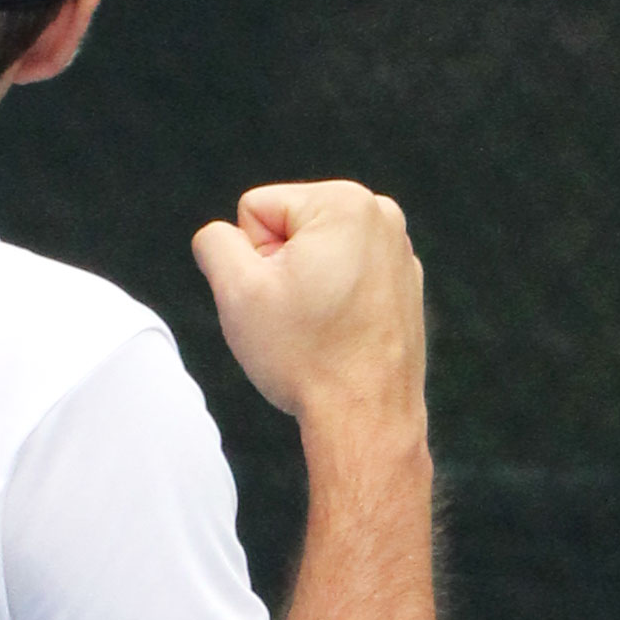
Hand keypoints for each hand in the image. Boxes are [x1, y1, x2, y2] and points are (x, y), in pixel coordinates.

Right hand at [193, 181, 427, 455]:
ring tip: (319, 328)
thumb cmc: (306, 356)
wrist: (367, 417)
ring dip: (305, 286)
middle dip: (280, 270)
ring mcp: (398, 249)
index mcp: (343, 202)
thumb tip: (220, 236)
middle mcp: (380, 214)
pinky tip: (341, 335)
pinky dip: (336, 301)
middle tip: (296, 317)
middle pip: (288, 227)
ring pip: (316, 253)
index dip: (251, 259)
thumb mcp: (236, 292)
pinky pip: (346, 276)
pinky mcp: (404, 282)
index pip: (254, 209)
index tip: (277, 299)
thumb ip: (214, 244)